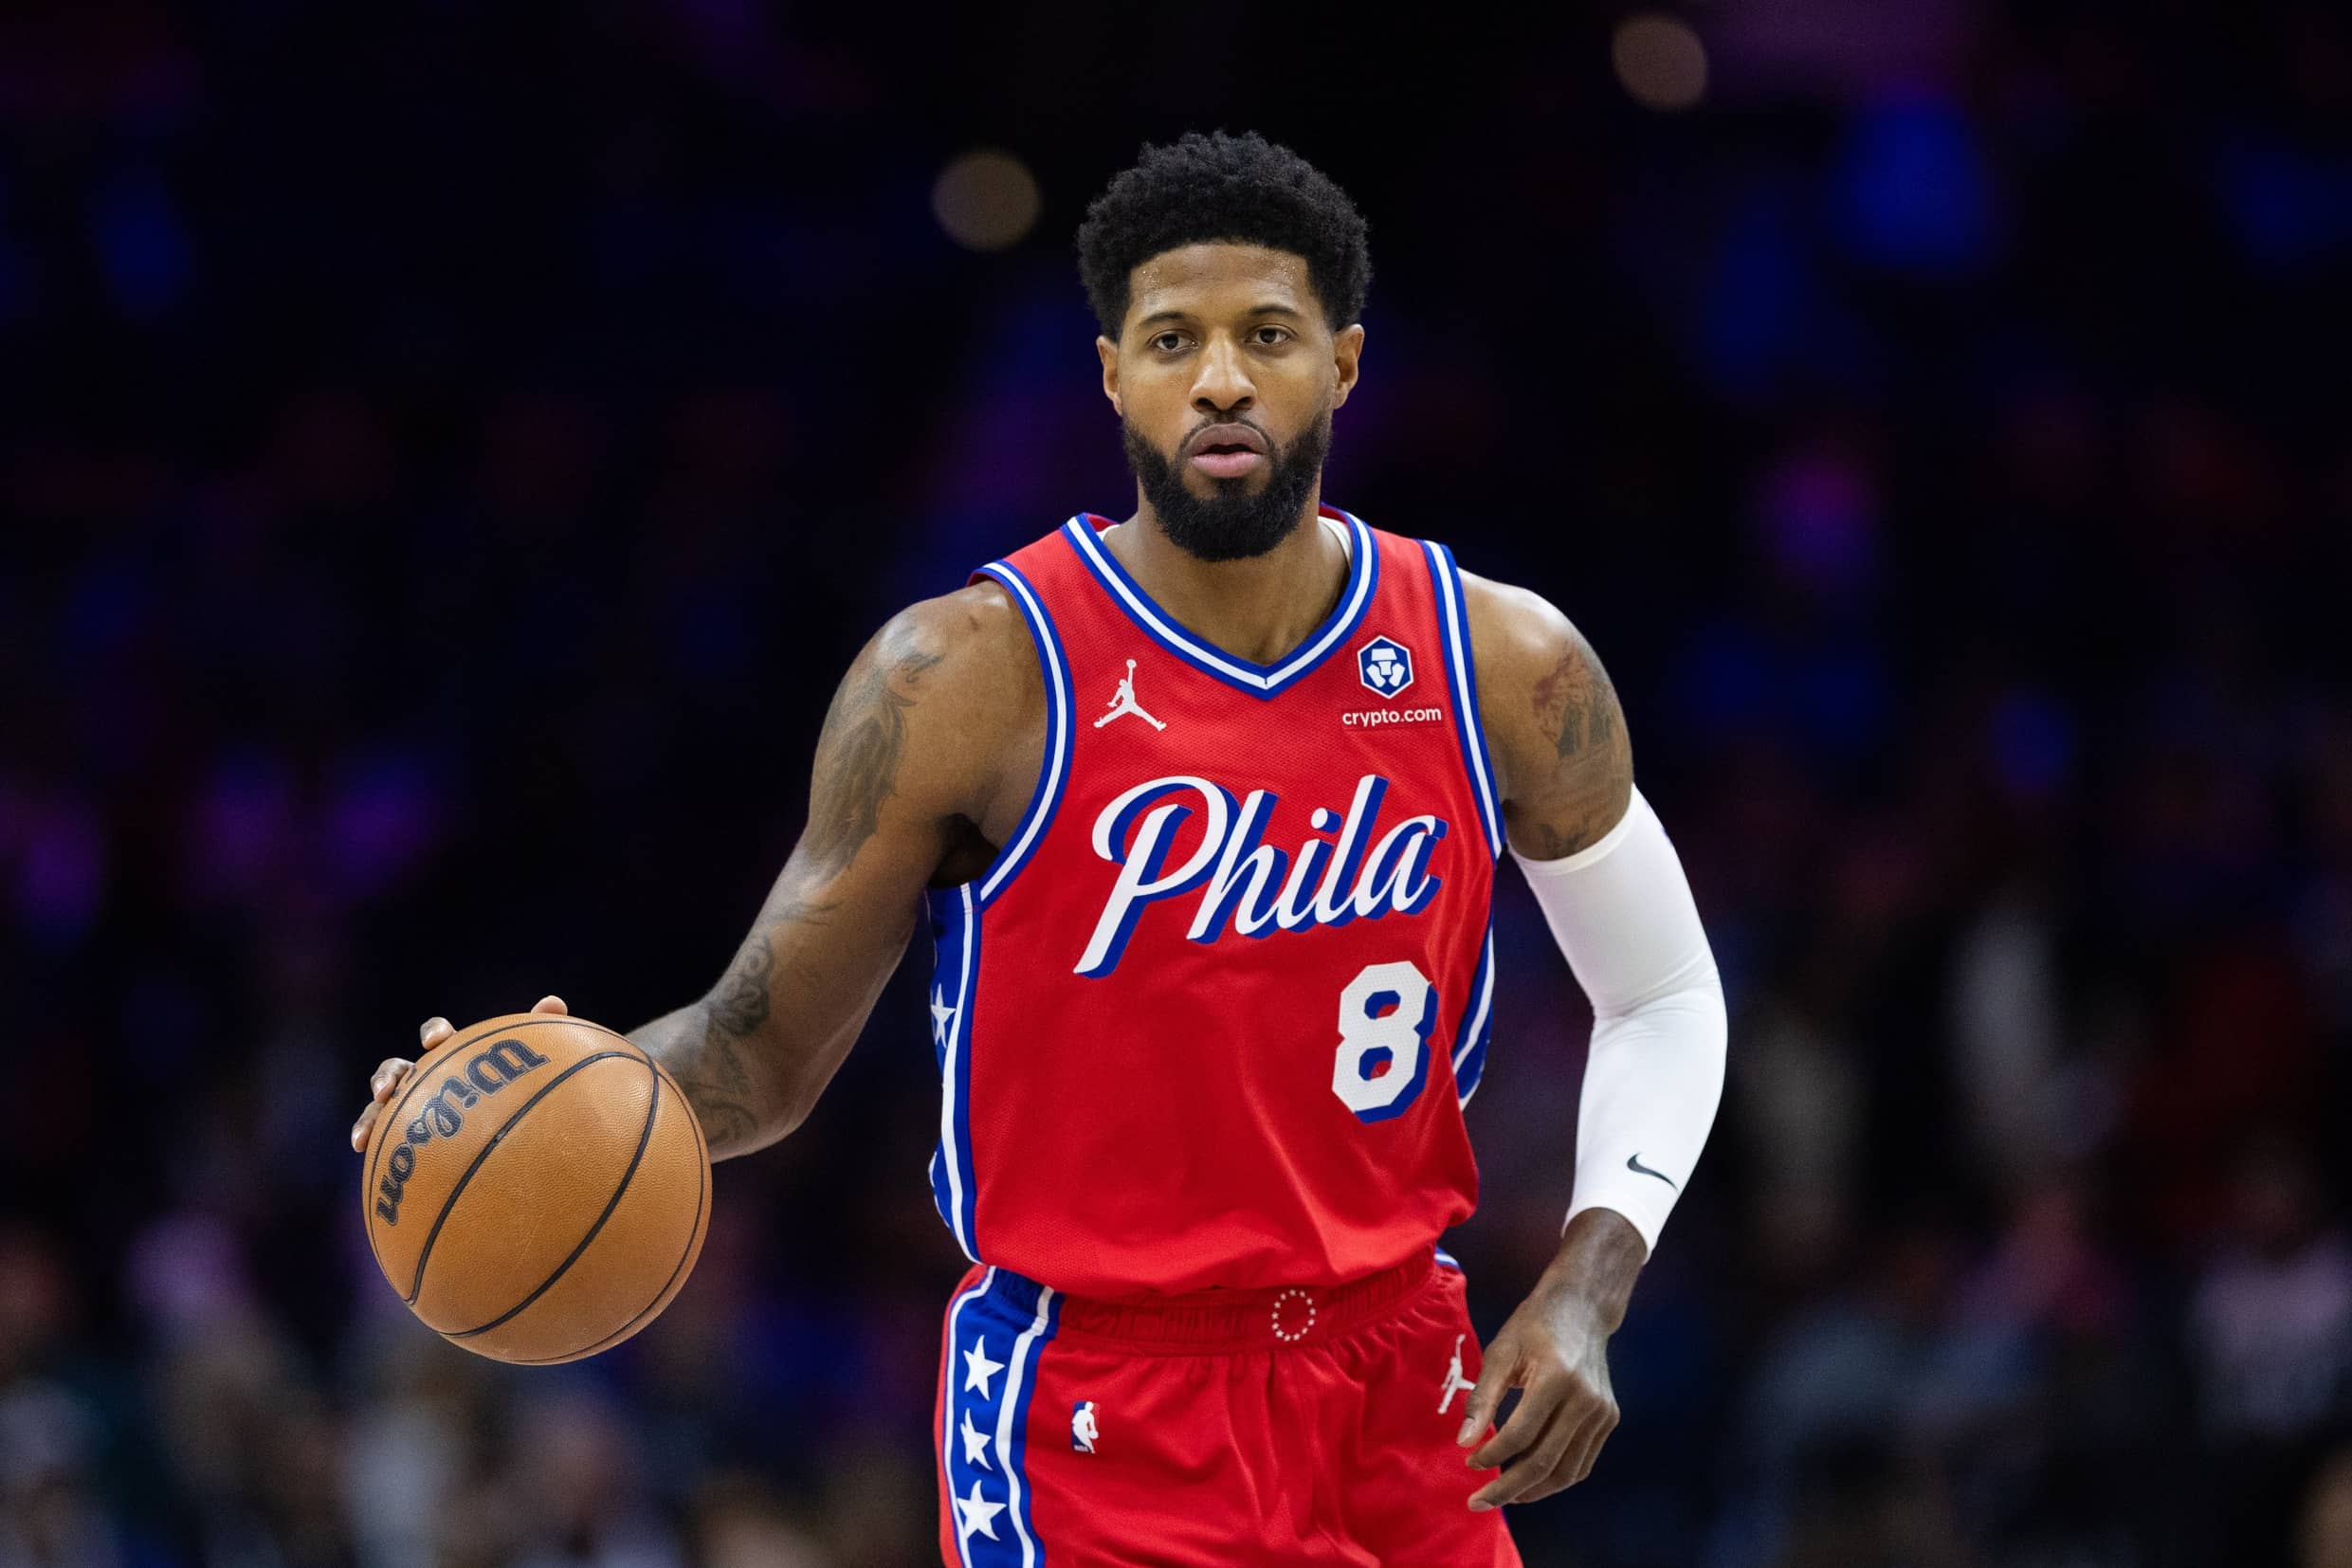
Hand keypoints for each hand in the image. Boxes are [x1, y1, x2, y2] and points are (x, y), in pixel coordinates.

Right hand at [350, 995, 567, 1151]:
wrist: (517, 1142)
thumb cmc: (525, 1095)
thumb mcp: (537, 1067)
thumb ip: (542, 1034)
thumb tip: (553, 1002)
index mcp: (454, 1057)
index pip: (438, 1035)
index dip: (434, 1032)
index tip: (436, 1041)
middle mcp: (427, 1081)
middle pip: (397, 1069)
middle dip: (387, 1075)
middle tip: (388, 1090)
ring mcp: (413, 1112)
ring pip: (380, 1107)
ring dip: (369, 1114)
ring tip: (364, 1134)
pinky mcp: (405, 1141)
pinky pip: (382, 1140)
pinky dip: (368, 1138)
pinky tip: (362, 1150)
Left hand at [1457, 1271, 1621, 1510]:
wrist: (1582, 1309)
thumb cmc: (1533, 1327)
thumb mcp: (1500, 1353)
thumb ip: (1482, 1399)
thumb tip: (1463, 1443)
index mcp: (1556, 1379)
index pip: (1521, 1435)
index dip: (1492, 1455)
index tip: (1469, 1463)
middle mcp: (1586, 1400)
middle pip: (1545, 1462)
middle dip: (1508, 1488)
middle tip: (1479, 1502)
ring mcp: (1602, 1413)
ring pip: (1567, 1471)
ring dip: (1533, 1491)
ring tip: (1503, 1497)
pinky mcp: (1609, 1419)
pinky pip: (1582, 1462)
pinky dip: (1556, 1479)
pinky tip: (1530, 1482)